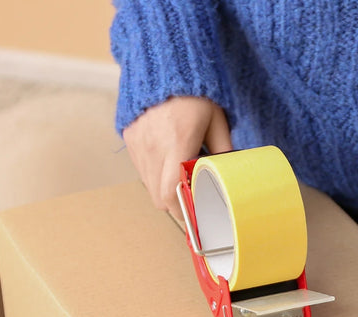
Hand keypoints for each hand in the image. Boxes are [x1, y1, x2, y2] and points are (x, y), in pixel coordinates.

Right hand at [123, 96, 231, 216]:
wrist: (164, 61)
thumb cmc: (195, 92)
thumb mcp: (217, 122)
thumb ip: (223, 152)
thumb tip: (228, 177)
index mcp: (177, 141)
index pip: (171, 193)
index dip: (182, 210)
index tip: (195, 214)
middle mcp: (153, 145)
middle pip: (159, 197)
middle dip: (176, 204)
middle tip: (191, 200)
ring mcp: (138, 143)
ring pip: (149, 186)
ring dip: (165, 190)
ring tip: (180, 178)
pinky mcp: (130, 138)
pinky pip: (142, 169)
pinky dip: (154, 175)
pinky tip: (168, 162)